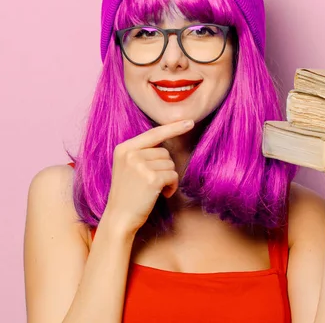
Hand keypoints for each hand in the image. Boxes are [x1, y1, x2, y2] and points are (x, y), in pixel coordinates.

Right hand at [103, 119, 194, 235]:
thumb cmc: (128, 194)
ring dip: (169, 178)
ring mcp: (140, 165)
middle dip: (164, 167)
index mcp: (124, 148)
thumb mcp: (127, 167)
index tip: (190, 121)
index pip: (154, 133)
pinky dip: (172, 186)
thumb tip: (167, 142)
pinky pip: (173, 176)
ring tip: (155, 189)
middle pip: (165, 152)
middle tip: (152, 182)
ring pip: (171, 164)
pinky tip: (162, 194)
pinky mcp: (151, 178)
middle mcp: (131, 154)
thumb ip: (142, 153)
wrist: (119, 218)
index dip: (174, 127)